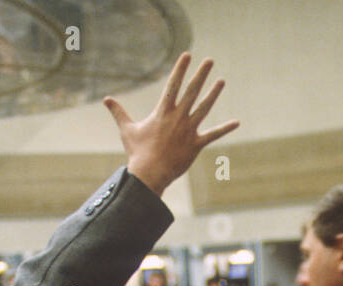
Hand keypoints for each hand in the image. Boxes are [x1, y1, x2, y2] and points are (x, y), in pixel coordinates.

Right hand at [105, 52, 239, 195]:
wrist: (150, 173)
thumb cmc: (137, 152)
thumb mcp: (127, 129)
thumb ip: (119, 112)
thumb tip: (106, 99)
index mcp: (163, 112)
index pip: (173, 85)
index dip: (181, 69)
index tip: (188, 55)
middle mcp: (178, 117)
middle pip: (192, 91)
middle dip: (201, 74)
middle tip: (210, 60)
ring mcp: (188, 130)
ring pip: (204, 108)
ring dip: (213, 94)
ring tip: (222, 81)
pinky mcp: (196, 145)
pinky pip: (213, 135)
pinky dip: (225, 129)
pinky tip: (236, 122)